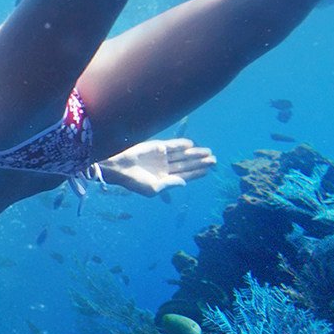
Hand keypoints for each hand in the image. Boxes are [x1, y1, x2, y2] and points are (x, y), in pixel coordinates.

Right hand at [100, 135, 214, 196]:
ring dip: (195, 153)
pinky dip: (182, 144)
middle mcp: (165, 168)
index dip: (197, 173)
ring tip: (209, 152)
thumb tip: (184, 183)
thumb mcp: (153, 189)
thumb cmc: (133, 181)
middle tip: (214, 160)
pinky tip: (192, 145)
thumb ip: (169, 185)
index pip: (185, 175)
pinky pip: (172, 145)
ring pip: (182, 155)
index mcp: (164, 179)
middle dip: (200, 162)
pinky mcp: (157, 147)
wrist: (118, 167)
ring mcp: (161, 157)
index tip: (209, 170)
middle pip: (186, 164)